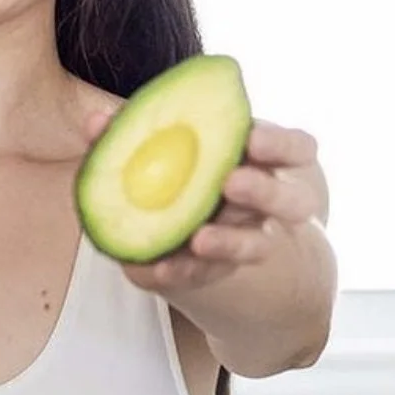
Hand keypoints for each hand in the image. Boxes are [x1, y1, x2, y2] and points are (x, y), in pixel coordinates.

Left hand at [83, 110, 322, 295]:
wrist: (175, 219)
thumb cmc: (176, 165)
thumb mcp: (160, 144)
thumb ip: (133, 131)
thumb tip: (96, 121)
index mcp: (260, 158)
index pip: (297, 148)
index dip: (283, 145)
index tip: (252, 139)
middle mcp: (266, 199)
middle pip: (295, 201)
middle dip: (265, 191)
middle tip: (230, 182)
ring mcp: (248, 237)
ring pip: (260, 245)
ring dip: (232, 242)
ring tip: (200, 238)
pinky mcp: (219, 266)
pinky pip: (210, 273)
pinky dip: (184, 270)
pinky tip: (160, 268)